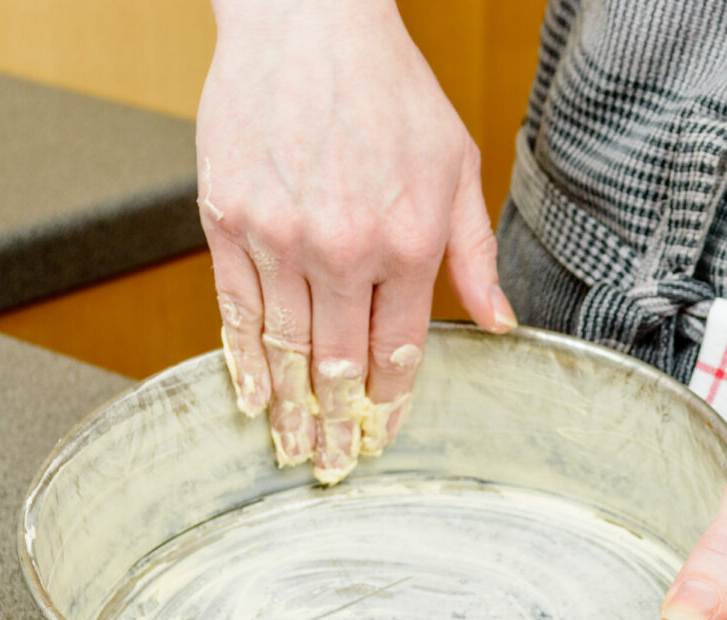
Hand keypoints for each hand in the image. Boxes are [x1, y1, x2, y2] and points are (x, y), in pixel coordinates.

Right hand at [196, 0, 514, 482]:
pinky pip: (234, 308)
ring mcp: (279, 237)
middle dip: (340, 424)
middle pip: (340, 363)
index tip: (383, 437)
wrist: (306, 21)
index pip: (399, 349)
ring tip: (293, 450)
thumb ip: (474, 252)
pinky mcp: (227, 219)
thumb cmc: (388, 87)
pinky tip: (252, 396)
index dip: (390, 403)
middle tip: (335, 468)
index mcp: (407, 240)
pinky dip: (242, 360)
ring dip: (292, 408)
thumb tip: (499, 323)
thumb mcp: (457, 164)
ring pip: (285, 347)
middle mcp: (343, 249)